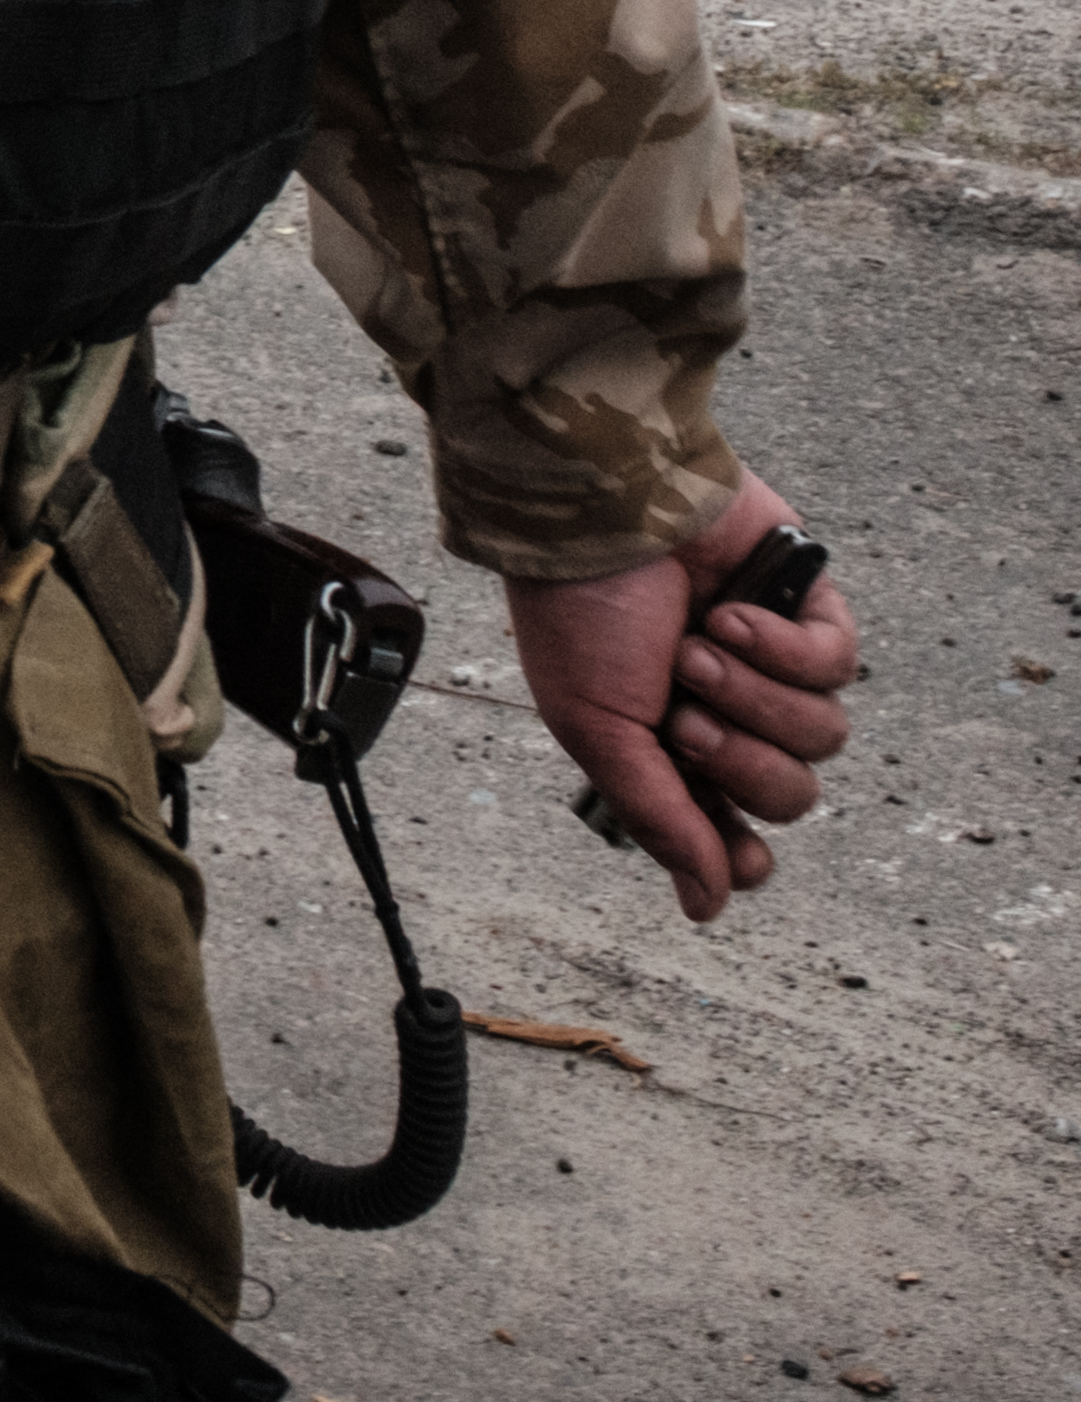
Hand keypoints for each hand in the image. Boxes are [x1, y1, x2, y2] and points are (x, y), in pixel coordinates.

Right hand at [508, 469, 858, 922]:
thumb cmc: (577, 612)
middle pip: (789, 793)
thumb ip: (660, 819)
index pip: (739, 831)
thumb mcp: (597, 730)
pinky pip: (837, 665)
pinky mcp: (811, 611)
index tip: (742, 852)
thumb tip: (705, 907)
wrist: (597, 507)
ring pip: (822, 735)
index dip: (747, 850)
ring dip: (754, 695)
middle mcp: (730, 712)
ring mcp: (774, 663)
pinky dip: (784, 646)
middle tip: (684, 714)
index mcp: (670, 749)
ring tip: (698, 647)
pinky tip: (732, 613)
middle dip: (739, 758)